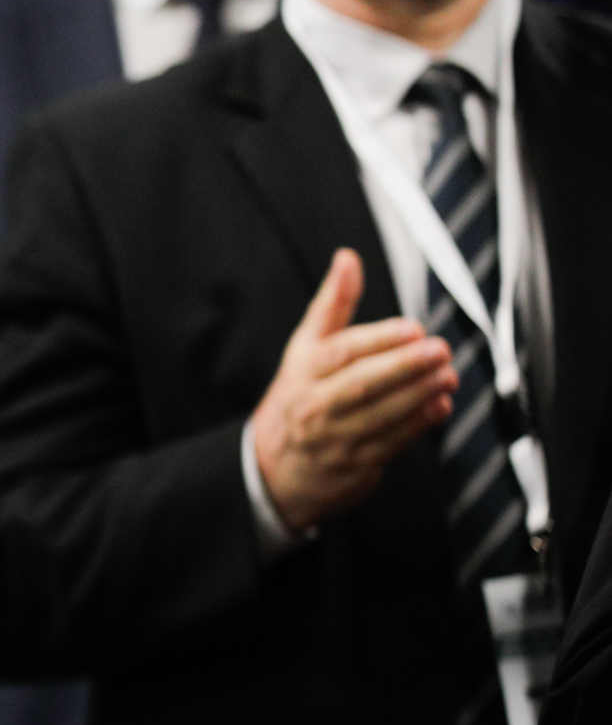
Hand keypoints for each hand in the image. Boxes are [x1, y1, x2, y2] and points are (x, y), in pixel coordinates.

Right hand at [252, 248, 455, 531]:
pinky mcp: (356, 465)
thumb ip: (332, 304)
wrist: (276, 466)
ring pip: (380, 415)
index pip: (340, 353)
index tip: (412, 328)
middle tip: (440, 350)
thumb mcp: (306, 348)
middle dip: (403, 367)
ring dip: (418, 395)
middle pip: (360, 384)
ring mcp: (334, 438)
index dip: (378, 340)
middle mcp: (314, 405)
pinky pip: (391, 444)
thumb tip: (348, 258)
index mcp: (303, 371)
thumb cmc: (300, 395)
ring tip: (448, 375)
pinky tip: (440, 406)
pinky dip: (418, 425)